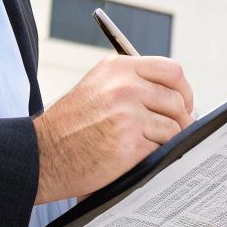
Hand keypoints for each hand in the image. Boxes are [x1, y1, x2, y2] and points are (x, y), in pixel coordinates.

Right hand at [31, 55, 193, 203]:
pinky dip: (155, 155)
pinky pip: (163, 148)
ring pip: (174, 127)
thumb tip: (176, 95)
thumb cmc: (70, 126)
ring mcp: (127, 115)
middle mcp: (124, 87)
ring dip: (167, 140)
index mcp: (118, 68)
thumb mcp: (98, 87)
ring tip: (147, 146)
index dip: (184, 90)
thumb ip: (133, 83)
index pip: (171, 70)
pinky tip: (137, 157)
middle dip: (180, 119)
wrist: (41, 154)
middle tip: (173, 131)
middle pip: (177, 100)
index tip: (184, 104)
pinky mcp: (129, 144)